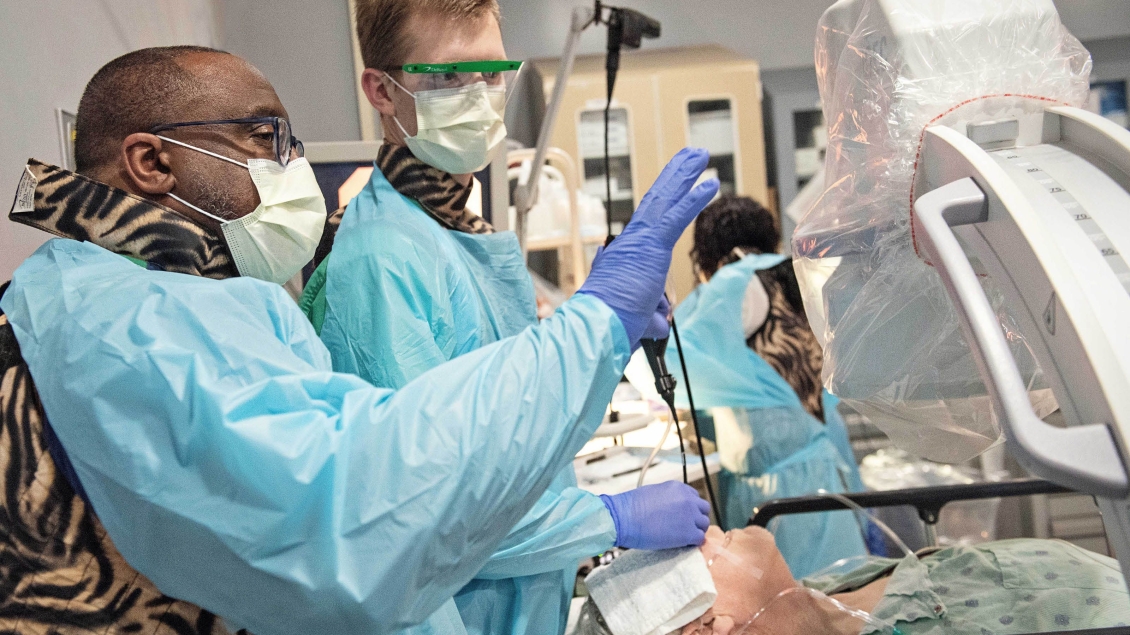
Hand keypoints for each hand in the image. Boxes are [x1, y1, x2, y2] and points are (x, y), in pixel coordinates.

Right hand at [579, 148, 718, 348]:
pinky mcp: (651, 246)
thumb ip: (651, 315)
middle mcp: (631, 241)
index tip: (671, 186)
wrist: (598, 325)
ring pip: (666, 199)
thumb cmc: (612, 324)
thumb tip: (659, 320)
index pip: (648, 221)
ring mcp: (640, 240)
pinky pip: (678, 216)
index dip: (662, 200)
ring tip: (700, 155)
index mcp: (626, 253)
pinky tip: (711, 183)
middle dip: (675, 176)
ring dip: (684, 175)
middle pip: (657, 200)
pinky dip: (695, 199)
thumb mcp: (639, 318)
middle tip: (690, 156)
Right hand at [600, 481, 710, 549]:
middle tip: (686, 526)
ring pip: (704, 524)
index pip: (694, 497)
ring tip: (684, 537)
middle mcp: (688, 499)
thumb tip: (671, 509)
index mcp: (679, 488)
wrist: (625, 518)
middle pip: (704, 509)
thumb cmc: (631, 507)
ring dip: (696, 530)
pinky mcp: (688, 533)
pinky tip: (684, 544)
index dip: (690, 508)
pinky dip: (693, 542)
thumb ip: (668, 498)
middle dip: (697, 518)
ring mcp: (690, 516)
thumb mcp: (653, 493)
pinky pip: (699, 538)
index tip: (683, 516)